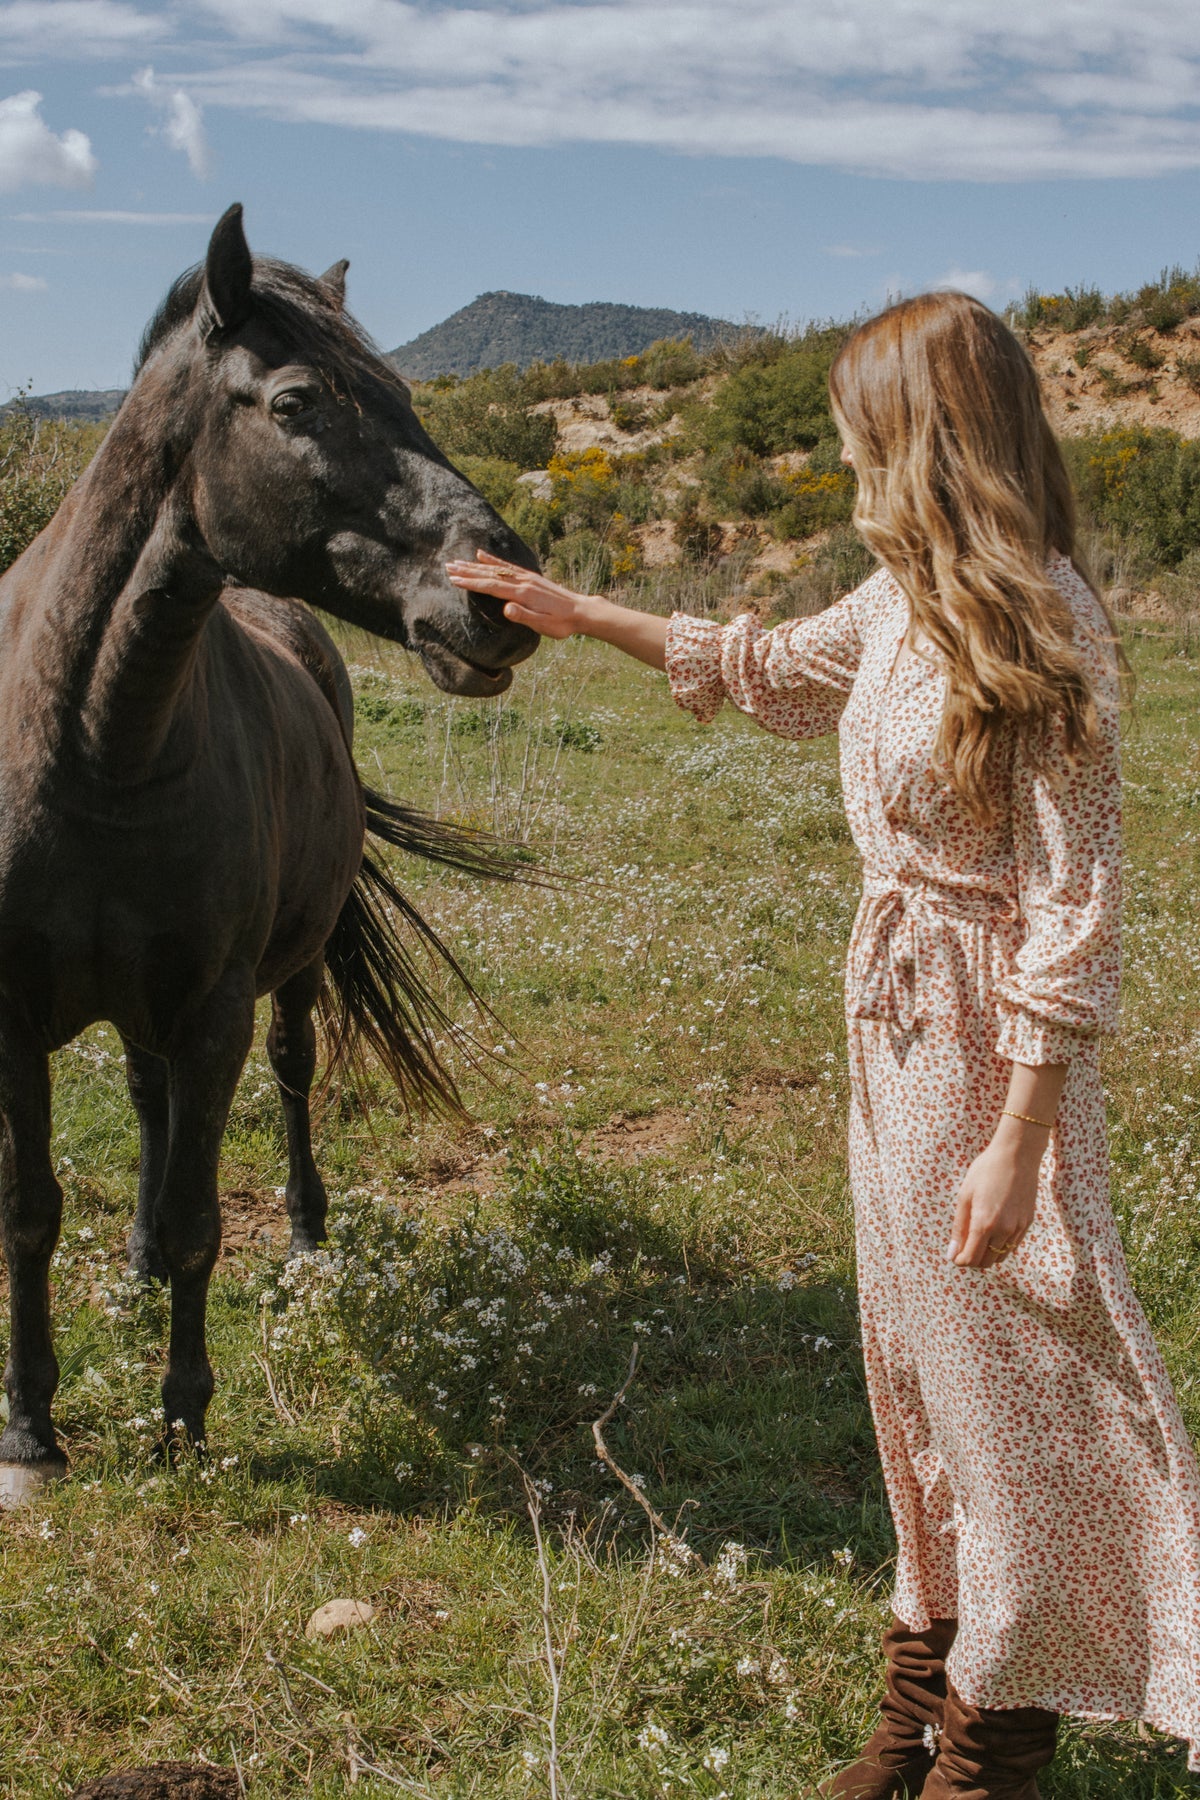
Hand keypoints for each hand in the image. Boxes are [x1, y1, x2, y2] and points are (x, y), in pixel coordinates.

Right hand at [445, 551, 592, 639]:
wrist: (581, 610)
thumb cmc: (562, 623)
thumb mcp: (544, 625)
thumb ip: (525, 616)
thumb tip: (506, 609)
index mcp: (523, 594)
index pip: (491, 586)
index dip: (471, 583)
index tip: (454, 580)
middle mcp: (523, 581)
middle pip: (490, 573)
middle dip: (467, 570)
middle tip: (447, 567)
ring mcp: (526, 577)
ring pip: (496, 568)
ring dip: (475, 564)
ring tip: (458, 561)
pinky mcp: (530, 577)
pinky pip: (507, 566)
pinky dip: (493, 559)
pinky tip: (482, 554)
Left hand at [947, 1129, 1043, 1269]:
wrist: (1017, 1155)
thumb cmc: (985, 1171)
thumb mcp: (965, 1197)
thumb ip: (958, 1228)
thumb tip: (952, 1254)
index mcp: (984, 1224)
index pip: (971, 1258)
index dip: (960, 1260)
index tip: (954, 1255)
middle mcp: (1004, 1230)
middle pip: (986, 1262)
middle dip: (972, 1259)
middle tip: (963, 1246)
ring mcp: (1018, 1228)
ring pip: (1000, 1256)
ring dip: (987, 1253)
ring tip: (977, 1237)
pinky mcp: (1028, 1223)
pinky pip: (1012, 1245)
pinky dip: (1000, 1245)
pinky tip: (993, 1230)